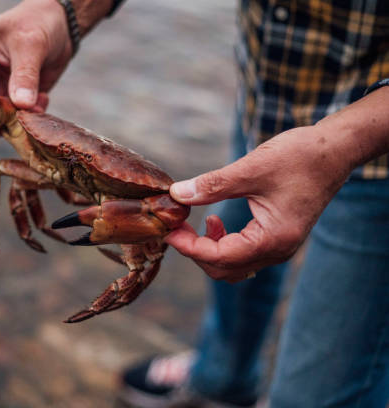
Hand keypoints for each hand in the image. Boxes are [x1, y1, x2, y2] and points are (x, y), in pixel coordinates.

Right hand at [0, 0, 72, 110]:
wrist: (61, 25)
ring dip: (20, 117)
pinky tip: (43, 99)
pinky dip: (32, 114)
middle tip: (24, 115)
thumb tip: (21, 104)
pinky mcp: (17, 96)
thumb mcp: (31, 44)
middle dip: (3, 115)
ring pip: (2, 115)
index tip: (3, 114)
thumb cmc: (39, 22)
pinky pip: (20, 115)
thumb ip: (25, 74)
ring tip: (37, 107)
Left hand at [165, 125, 352, 282]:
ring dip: (209, 249)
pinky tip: (215, 220)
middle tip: (175, 227)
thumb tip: (177, 194)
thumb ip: (212, 185)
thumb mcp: (251, 169)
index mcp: (273, 239)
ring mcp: (278, 247)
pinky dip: (223, 243)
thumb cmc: (300, 157)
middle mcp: (277, 251)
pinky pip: (243, 254)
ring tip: (196, 222)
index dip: (189, 248)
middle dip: (195, 251)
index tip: (168, 231)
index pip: (220, 257)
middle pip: (224, 269)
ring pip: (232, 265)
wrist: (335, 151)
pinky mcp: (276, 238)